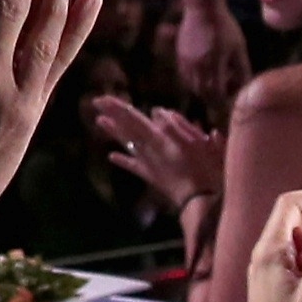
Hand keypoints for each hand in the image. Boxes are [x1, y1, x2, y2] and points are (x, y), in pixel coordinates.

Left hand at [85, 94, 221, 221]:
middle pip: (128, 128)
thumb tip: (157, 111)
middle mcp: (149, 149)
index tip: (102, 99)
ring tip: (99, 121)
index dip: (118, 108)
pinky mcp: (151, 176)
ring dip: (114, 132)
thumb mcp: (197, 143)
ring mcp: (148, 163)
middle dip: (113, 114)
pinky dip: (123, 160)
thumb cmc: (205, 170)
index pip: (134, 118)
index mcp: (159, 139)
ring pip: (128, 143)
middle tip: (96, 101)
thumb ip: (177, 125)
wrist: (199, 202)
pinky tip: (110, 156)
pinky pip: (134, 166)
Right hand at [172, 2, 250, 115]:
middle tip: (222, 94)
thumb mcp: (239, 48)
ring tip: (213, 83)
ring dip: (202, 89)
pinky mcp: (180, 57)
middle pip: (202, 93)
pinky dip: (194, 80)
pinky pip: (185, 76)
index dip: (223, 100)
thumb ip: (242, 69)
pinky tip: (203, 72)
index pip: (216, 93)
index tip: (229, 100)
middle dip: (212, 98)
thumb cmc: (225, 27)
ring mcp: (186, 62)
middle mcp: (197, 67)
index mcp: (214, 65)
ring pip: (192, 86)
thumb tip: (244, 86)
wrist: (202, 9)